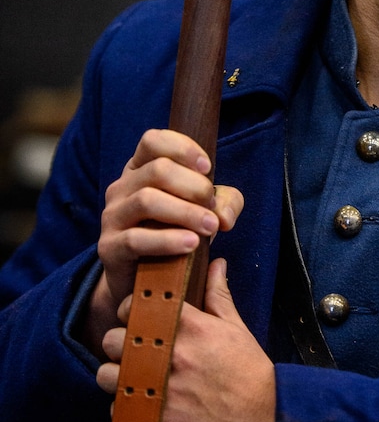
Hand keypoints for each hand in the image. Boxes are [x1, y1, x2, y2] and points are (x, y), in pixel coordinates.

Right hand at [84, 129, 242, 355]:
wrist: (140, 280)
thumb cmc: (174, 233)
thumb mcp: (203, 210)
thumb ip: (224, 203)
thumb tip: (226, 216)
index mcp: (140, 169)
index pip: (153, 140)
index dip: (182, 148)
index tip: (208, 167)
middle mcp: (121, 187)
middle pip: (157, 170)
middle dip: (193, 186)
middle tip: (212, 205)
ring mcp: (111, 216)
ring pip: (147, 200)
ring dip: (185, 212)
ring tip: (210, 227)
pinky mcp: (109, 247)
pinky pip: (136, 238)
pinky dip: (167, 240)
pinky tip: (191, 244)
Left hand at [98, 258, 274, 421]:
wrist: (267, 419)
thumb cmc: (250, 371)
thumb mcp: (235, 327)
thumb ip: (218, 294)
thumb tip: (216, 263)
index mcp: (189, 326)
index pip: (135, 305)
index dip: (130, 310)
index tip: (137, 318)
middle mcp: (171, 353)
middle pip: (112, 339)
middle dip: (119, 344)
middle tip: (134, 350)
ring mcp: (162, 388)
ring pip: (107, 375)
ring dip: (116, 376)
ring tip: (133, 378)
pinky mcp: (158, 420)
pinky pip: (119, 408)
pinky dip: (126, 407)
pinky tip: (144, 403)